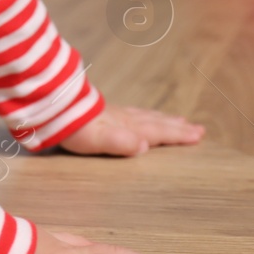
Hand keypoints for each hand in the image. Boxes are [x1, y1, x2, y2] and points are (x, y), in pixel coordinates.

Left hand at [57, 106, 204, 155]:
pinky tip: (143, 115)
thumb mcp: (97, 139)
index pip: (157, 132)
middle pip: (156, 123)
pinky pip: (134, 113)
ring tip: (179, 121)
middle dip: (177, 128)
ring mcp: (115, 114)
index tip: (198, 136)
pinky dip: (146, 115)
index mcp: (127, 129)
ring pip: (147, 117)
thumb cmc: (75, 128)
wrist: (54, 107)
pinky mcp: (105, 112)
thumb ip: (119, 142)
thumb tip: (143, 146)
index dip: (177, 135)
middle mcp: (125, 120)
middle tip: (198, 130)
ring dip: (164, 120)